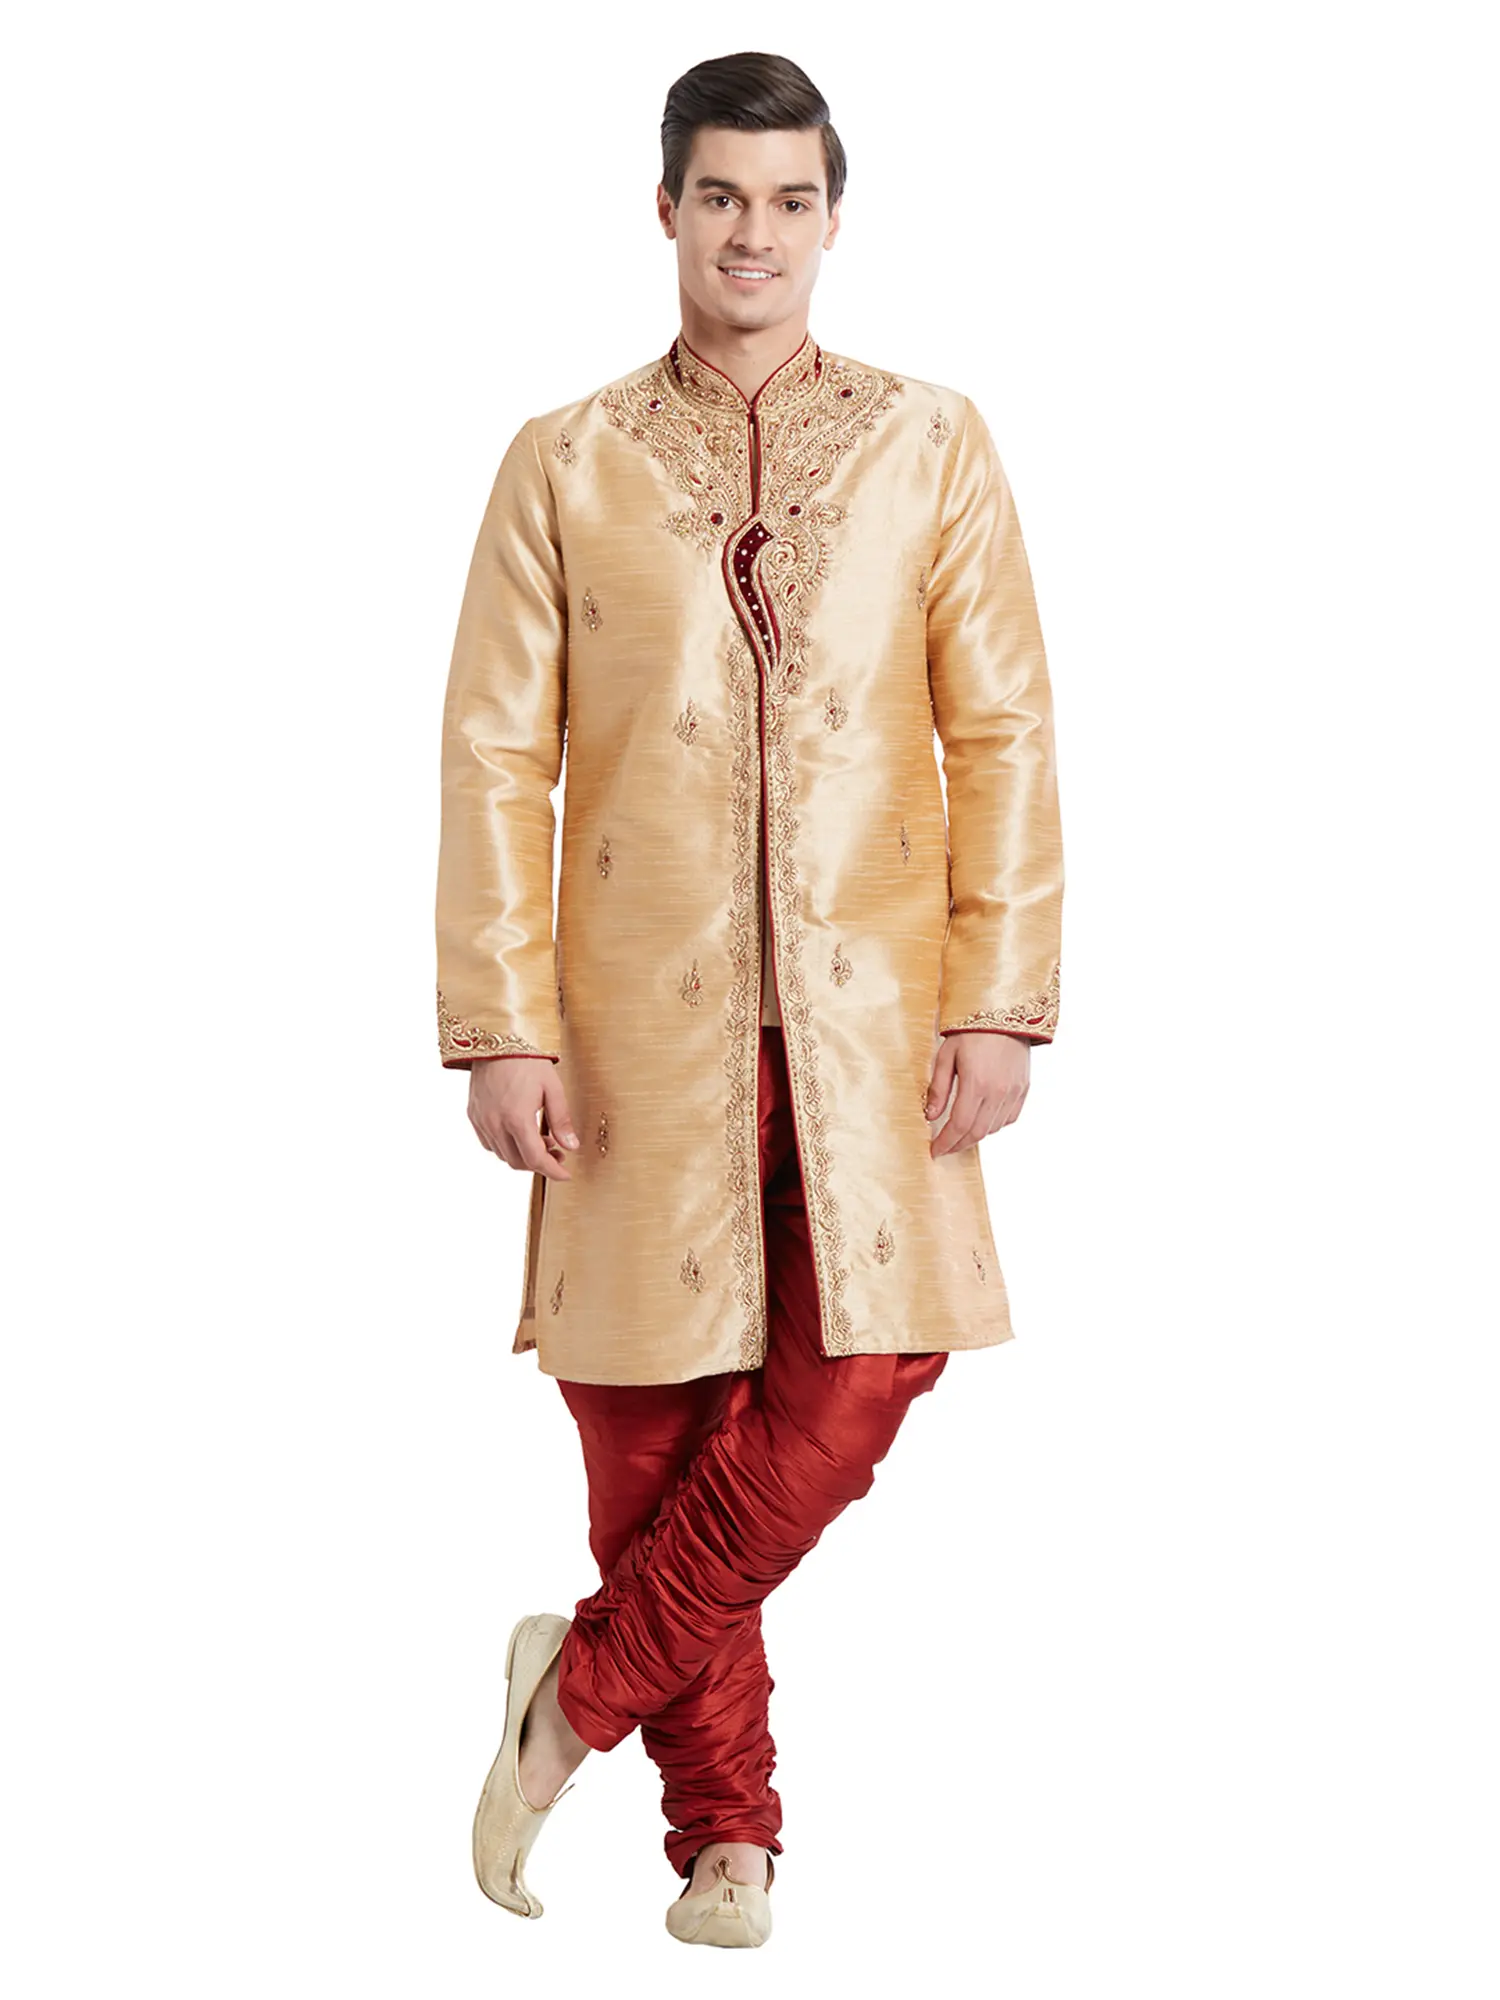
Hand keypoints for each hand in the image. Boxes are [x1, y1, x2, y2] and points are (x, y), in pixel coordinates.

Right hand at [468, 1059, 579, 1179]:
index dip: (552, 1171)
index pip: (535, 1159)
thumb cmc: (526, 1059)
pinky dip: (505, 1146)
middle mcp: (495, 1123)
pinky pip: (488, 1142)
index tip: (564, 1174)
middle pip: (517, 1162)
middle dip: (539, 1164)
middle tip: (557, 1153)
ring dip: (522, 1155)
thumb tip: (571, 1146)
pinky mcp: (473, 1114)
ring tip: (540, 1140)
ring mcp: (481, 1120)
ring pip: (502, 1155)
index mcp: (516, 1119)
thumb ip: (561, 1120)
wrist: (497, 1038)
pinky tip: (518, 1133)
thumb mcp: (552, 1088)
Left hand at [926, 1032, 1030, 1156]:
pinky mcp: (1024, 1088)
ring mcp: (1014, 1092)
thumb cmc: (971, 1030)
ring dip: (975, 1135)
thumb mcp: (946, 1056)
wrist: (1004, 1013)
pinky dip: (994, 1125)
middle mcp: (998, 1092)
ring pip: (993, 1128)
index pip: (959, 1125)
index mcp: (976, 1084)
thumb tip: (930, 1115)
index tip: (935, 1150)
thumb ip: (938, 1089)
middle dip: (958, 1144)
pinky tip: (982, 1120)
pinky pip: (1009, 1118)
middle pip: (977, 1132)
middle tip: (945, 1147)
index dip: (946, 1142)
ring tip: (960, 1134)